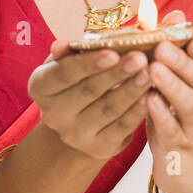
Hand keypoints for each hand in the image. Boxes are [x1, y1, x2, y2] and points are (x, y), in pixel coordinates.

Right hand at [28, 38, 151, 160]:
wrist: (84, 118)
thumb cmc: (80, 77)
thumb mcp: (71, 60)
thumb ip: (70, 50)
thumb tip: (61, 44)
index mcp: (40, 86)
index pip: (63, 73)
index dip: (88, 64)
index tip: (113, 52)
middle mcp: (52, 114)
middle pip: (88, 90)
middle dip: (117, 73)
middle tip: (141, 58)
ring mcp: (74, 134)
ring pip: (108, 108)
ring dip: (131, 90)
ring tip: (150, 72)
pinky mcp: (98, 147)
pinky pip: (122, 127)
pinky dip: (138, 110)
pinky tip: (151, 95)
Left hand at [144, 9, 192, 192]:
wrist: (192, 173)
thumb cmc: (179, 120)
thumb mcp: (178, 86)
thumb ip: (175, 53)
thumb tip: (174, 14)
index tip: (192, 33)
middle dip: (183, 60)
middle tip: (163, 45)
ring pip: (190, 103)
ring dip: (173, 85)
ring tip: (155, 70)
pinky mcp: (180, 147)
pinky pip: (173, 130)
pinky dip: (162, 115)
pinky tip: (149, 102)